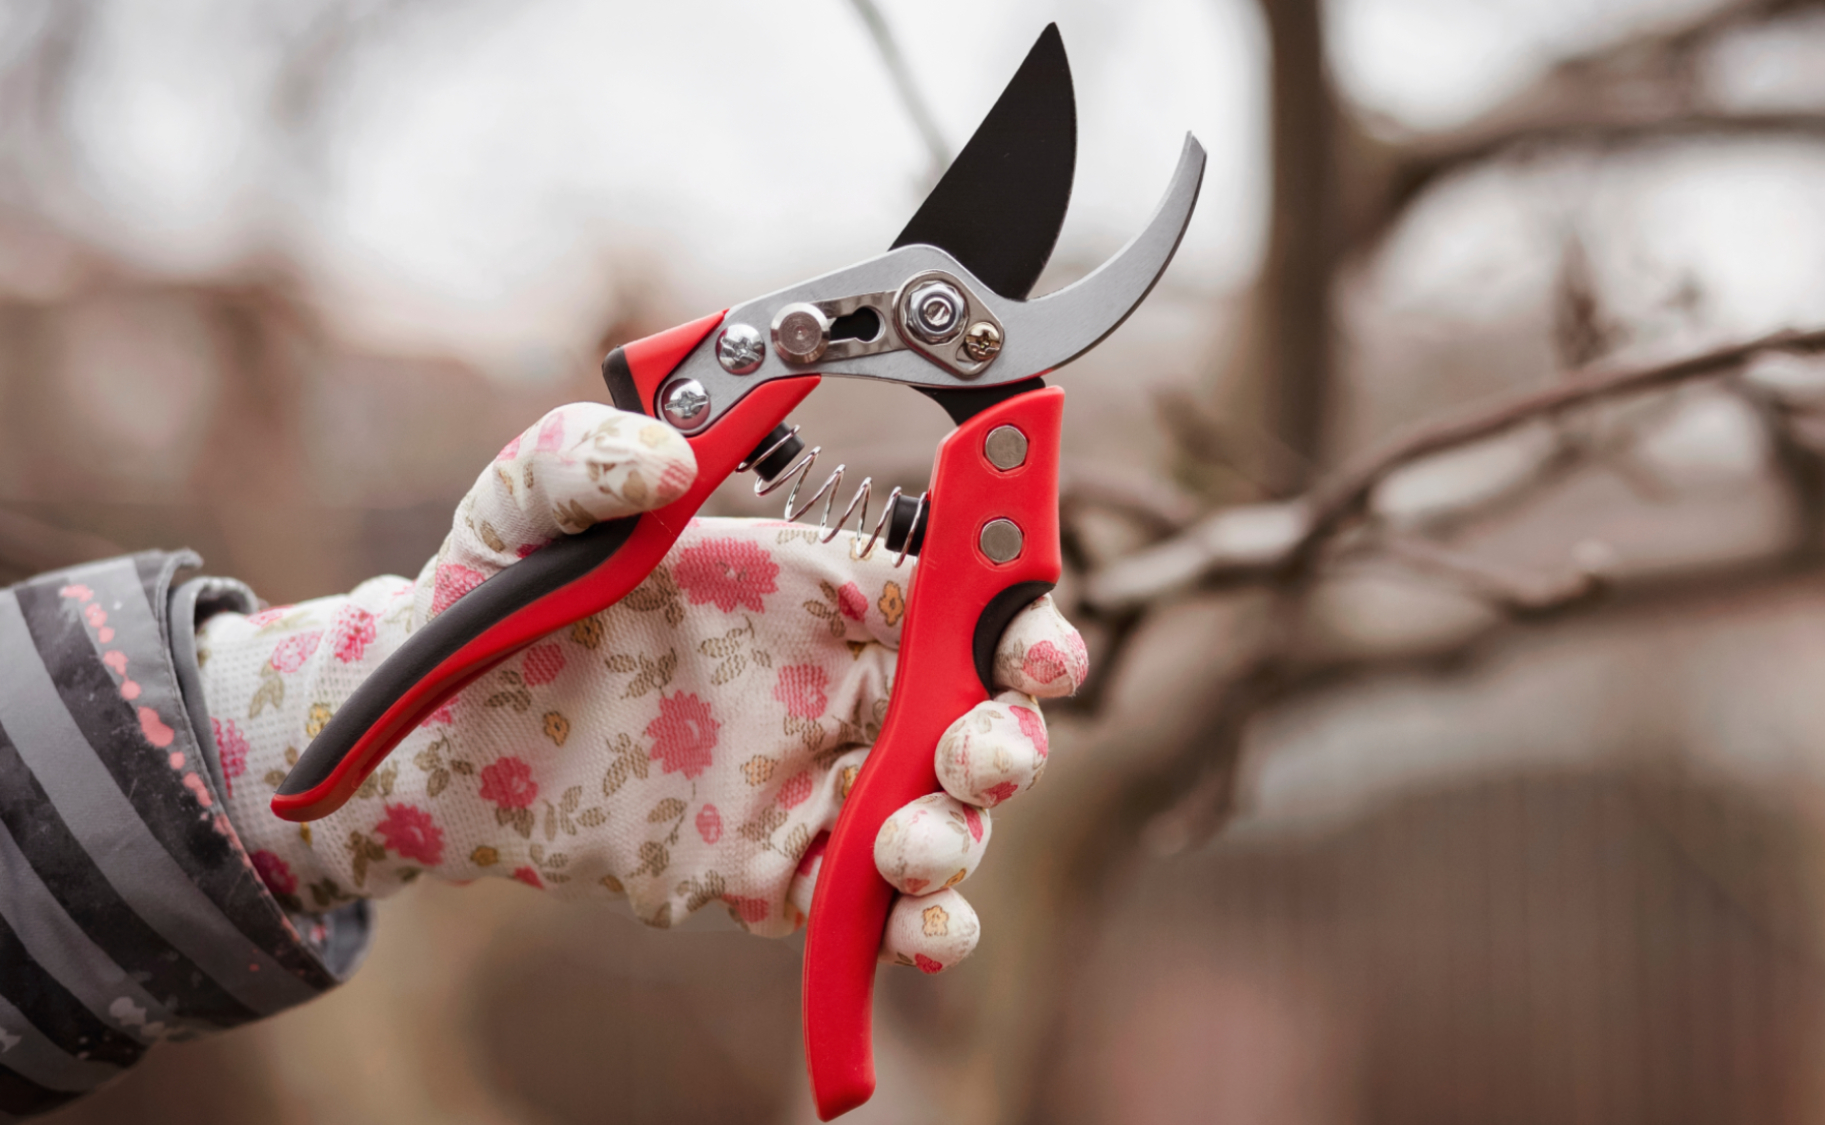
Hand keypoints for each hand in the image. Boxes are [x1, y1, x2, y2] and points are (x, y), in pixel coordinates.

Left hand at [198, 403, 1086, 971]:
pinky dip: (914, 928)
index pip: (956, 592)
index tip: (1036, 641)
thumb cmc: (497, 601)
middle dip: (1005, 737)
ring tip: (914, 851)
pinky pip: (864, 907)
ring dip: (960, 837)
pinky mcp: (770, 874)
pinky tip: (920, 932)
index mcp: (818, 590)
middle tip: (976, 754)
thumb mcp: (526, 505)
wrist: (430, 741)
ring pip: (937, 816)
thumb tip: (663, 458)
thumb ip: (584, 458)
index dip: (1018, 612)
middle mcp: (836, 688)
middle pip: (972, 713)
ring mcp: (810, 787)